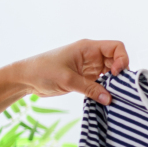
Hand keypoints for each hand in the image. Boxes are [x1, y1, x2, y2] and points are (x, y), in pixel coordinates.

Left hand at [15, 39, 129, 104]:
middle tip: (119, 88)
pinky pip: (103, 82)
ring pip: (112, 73)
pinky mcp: (86, 78)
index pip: (116, 47)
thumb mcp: (67, 80)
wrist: (25, 79)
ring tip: (114, 95)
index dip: (122, 59)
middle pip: (117, 61)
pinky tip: (105, 98)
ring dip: (115, 83)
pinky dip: (107, 89)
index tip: (118, 74)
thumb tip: (109, 99)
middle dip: (121, 74)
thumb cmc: (42, 71)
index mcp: (88, 48)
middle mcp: (91, 56)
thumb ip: (90, 89)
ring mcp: (89, 67)